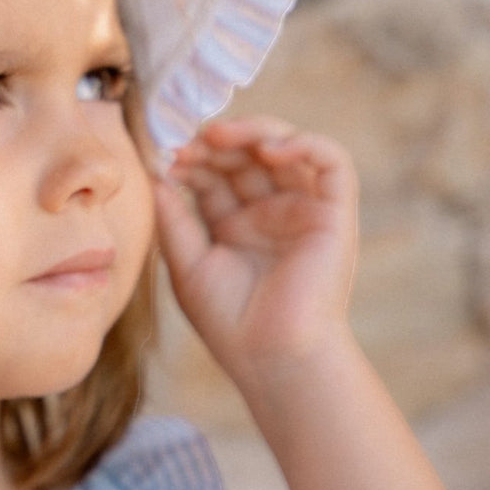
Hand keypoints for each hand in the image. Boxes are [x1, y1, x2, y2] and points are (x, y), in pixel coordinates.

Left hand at [154, 117, 358, 388]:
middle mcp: (271, 212)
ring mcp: (304, 210)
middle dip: (216, 143)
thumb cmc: (228, 320)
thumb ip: (174, 218)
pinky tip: (267, 149)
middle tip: (186, 142)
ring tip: (217, 135)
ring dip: (253, 132)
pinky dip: (304, 144)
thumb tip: (154, 175)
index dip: (193, 159)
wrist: (270, 357)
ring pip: (287, 147)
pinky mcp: (335, 214)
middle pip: (247, 155)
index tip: (165, 155)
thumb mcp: (188, 263)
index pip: (216, 174)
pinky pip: (332, 162)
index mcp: (236, 225)